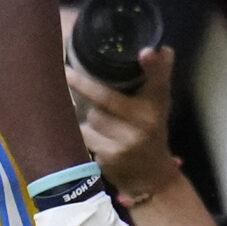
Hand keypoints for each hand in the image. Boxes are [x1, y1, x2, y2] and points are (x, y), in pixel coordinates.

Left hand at [69, 46, 184, 202]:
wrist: (152, 178)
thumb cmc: (152, 131)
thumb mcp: (158, 105)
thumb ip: (156, 78)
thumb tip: (162, 48)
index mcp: (158, 105)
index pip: (158, 81)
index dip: (154, 66)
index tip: (146, 52)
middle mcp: (146, 122)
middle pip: (105, 97)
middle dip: (81, 83)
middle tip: (64, 71)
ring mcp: (127, 142)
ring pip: (92, 117)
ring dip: (90, 116)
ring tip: (102, 121)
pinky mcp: (110, 157)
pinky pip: (87, 136)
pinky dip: (87, 133)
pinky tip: (98, 138)